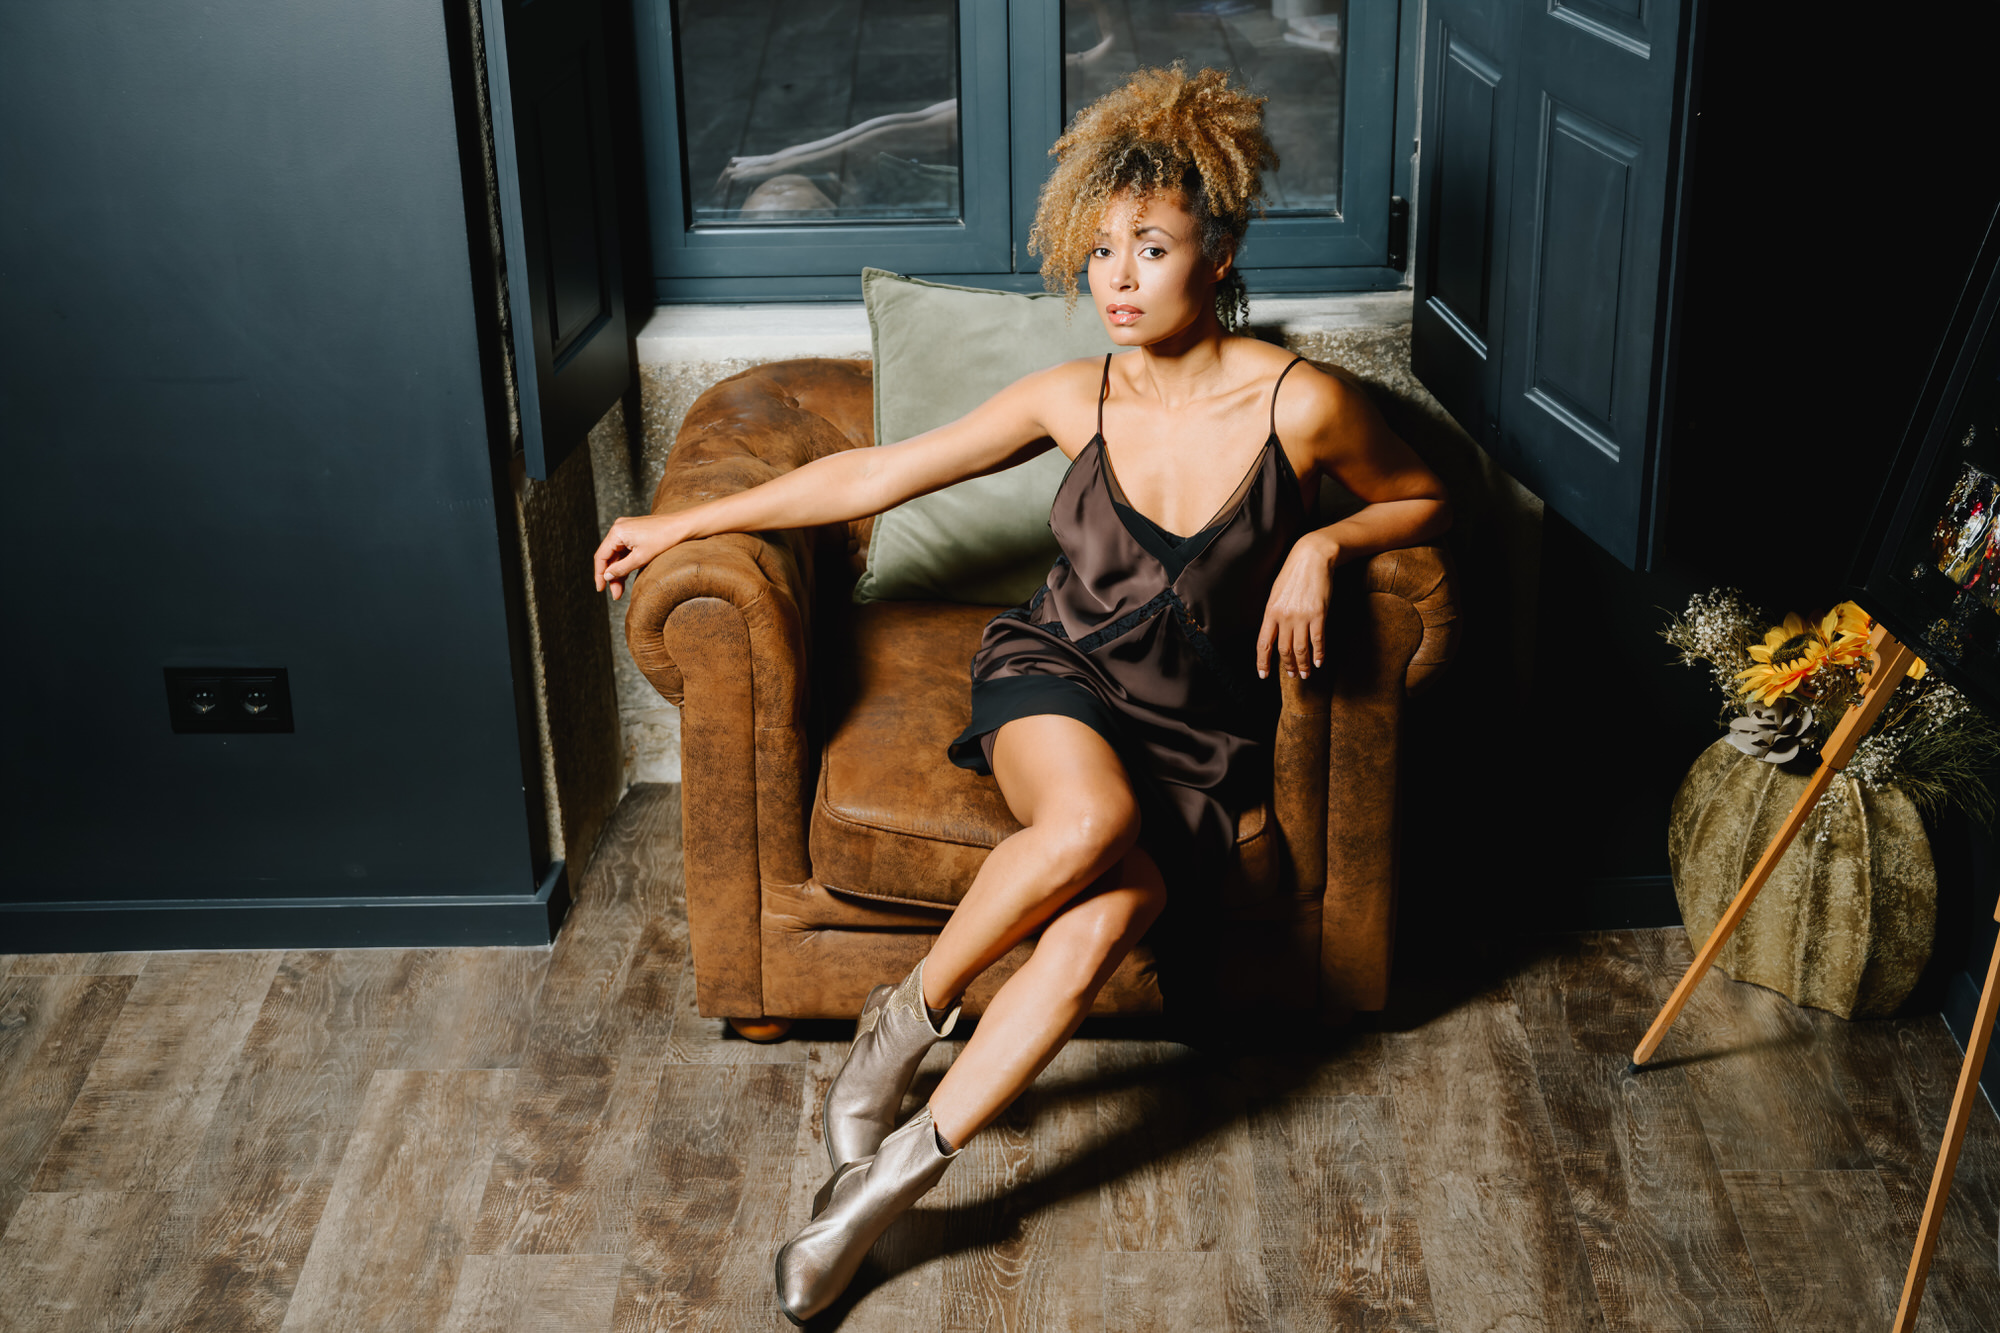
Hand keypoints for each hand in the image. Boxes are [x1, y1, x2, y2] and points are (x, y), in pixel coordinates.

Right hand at [593, 513, 686, 600]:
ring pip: (617, 555)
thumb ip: (621, 568)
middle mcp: (619, 528)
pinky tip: (626, 576)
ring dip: (618, 572)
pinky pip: (625, 550)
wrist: (683, 526)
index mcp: (617, 531)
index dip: (599, 575)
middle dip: (611, 576)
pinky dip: (625, 563)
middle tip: (616, 594)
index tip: (600, 589)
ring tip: (620, 590)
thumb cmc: (664, 539)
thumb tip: (607, 576)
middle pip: (608, 556)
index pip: (601, 556)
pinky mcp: (634, 532)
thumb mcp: (641, 558)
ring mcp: (626, 529)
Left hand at [1256, 533, 1337, 679]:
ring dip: (1303, 664)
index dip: (1263, 662)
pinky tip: (1319, 661)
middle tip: (1293, 675)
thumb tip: (1274, 633)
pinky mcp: (1319, 614)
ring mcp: (1302, 616)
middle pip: (1283, 650)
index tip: (1264, 675)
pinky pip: (1318, 640)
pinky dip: (1319, 654)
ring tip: (1306, 673)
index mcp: (1270, 612)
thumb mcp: (1276, 593)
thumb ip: (1274, 614)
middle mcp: (1284, 617)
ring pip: (1300, 649)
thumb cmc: (1294, 573)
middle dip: (1288, 666)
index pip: (1263, 643)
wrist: (1312, 557)